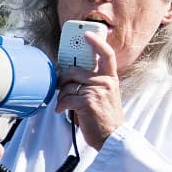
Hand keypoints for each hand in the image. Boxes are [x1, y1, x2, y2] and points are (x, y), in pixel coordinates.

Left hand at [53, 30, 122, 149]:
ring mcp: (97, 91)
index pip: (106, 55)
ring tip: (66, 105)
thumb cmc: (104, 118)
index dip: (96, 42)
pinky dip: (60, 106)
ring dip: (61, 96)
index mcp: (110, 79)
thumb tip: (72, 76)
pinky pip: (65, 98)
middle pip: (74, 71)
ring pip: (67, 86)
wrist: (111, 137)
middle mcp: (105, 82)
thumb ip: (94, 83)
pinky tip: (63, 111)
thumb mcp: (105, 96)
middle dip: (63, 81)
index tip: (87, 35)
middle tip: (61, 90)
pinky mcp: (88, 102)